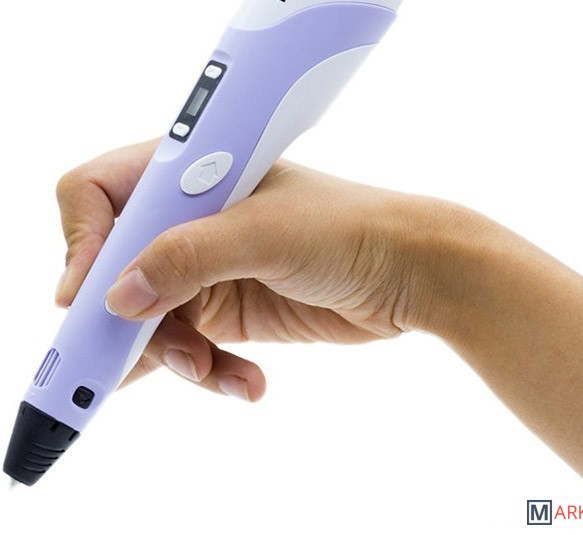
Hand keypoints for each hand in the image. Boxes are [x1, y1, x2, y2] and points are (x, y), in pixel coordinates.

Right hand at [55, 140, 442, 398]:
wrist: (407, 273)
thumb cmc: (349, 229)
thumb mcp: (265, 233)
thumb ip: (187, 258)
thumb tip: (119, 295)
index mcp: (191, 176)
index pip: (99, 195)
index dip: (82, 242)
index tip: (87, 295)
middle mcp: (189, 221)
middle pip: (116, 270)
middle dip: (127, 319)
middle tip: (151, 355)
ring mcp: (206, 269)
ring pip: (149, 319)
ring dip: (172, 354)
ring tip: (211, 371)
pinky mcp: (227, 309)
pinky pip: (189, 347)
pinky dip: (205, 370)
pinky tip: (242, 381)